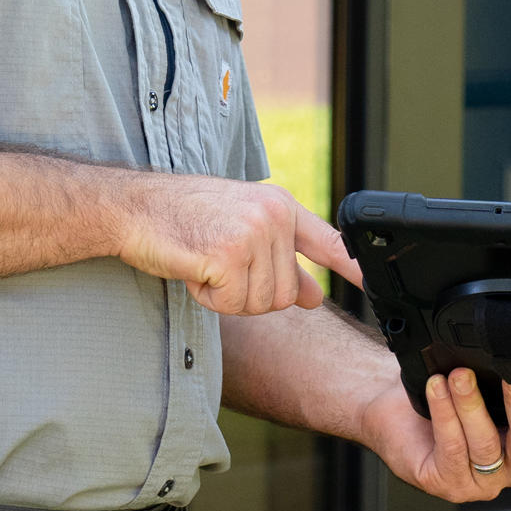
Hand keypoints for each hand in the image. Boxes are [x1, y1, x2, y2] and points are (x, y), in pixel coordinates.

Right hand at [113, 175, 359, 315]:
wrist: (134, 205)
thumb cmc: (183, 217)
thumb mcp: (241, 229)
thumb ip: (281, 258)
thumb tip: (314, 296)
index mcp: (280, 206)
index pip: (330, 242)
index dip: (354, 269)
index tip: (376, 285)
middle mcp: (273, 217)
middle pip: (285, 295)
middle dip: (249, 292)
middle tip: (217, 263)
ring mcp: (252, 234)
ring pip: (260, 303)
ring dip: (227, 296)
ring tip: (204, 261)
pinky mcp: (228, 255)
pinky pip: (231, 305)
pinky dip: (208, 297)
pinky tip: (193, 268)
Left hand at [367, 367, 510, 503]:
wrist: (393, 411)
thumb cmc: (443, 395)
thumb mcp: (485, 383)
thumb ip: (510, 375)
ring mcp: (482, 481)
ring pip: (487, 445)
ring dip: (472, 405)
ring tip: (460, 377)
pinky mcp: (449, 483)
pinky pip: (452, 448)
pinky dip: (446, 414)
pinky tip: (438, 389)